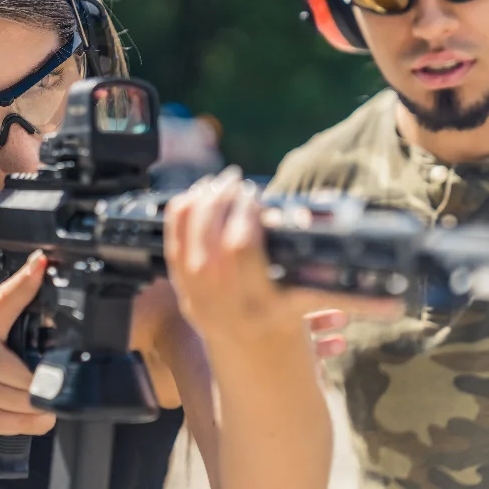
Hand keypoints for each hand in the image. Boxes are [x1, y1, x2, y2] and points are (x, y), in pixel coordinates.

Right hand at [0, 251, 55, 446]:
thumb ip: (8, 312)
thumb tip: (43, 286)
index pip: (4, 299)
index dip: (26, 281)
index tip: (41, 263)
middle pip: (29, 373)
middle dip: (45, 380)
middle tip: (49, 379)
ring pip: (25, 400)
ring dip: (42, 404)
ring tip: (42, 398)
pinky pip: (15, 423)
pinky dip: (33, 422)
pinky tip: (36, 415)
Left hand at [163, 167, 403, 352]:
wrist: (258, 378)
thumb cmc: (291, 341)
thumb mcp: (313, 312)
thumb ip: (335, 290)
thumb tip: (388, 291)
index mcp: (262, 308)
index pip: (242, 246)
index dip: (245, 213)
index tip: (255, 193)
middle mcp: (227, 307)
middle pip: (209, 239)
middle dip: (220, 201)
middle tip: (235, 179)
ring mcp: (200, 303)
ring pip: (187, 243)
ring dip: (199, 206)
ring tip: (215, 184)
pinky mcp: (185, 298)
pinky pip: (171, 251)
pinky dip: (178, 221)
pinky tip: (190, 198)